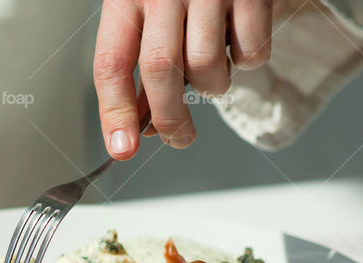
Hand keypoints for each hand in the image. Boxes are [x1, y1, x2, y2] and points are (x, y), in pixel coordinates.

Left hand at [94, 0, 276, 155]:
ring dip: (211, 87)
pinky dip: (247, 61)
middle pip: (160, 71)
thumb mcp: (147, 15)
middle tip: (178, 138)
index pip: (112, 64)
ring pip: (206, 67)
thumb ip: (139, 66)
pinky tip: (238, 41)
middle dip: (169, 118)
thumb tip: (138, 127)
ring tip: (211, 71)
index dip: (115, 113)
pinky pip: (250, 52)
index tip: (123, 148)